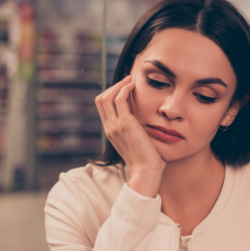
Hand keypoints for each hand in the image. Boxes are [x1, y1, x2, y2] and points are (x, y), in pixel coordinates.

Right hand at [95, 75, 164, 196]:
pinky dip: (125, 89)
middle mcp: (109, 127)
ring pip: (107, 97)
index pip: (103, 106)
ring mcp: (115, 125)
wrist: (146, 170)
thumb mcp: (138, 140)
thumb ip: (136, 129)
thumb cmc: (147, 158)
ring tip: (131, 80)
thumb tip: (144, 120)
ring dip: (119, 85)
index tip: (126, 87)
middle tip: (129, 80)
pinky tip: (134, 85)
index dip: (112, 93)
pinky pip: (119, 99)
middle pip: (101, 99)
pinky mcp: (125, 124)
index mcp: (111, 131)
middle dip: (114, 86)